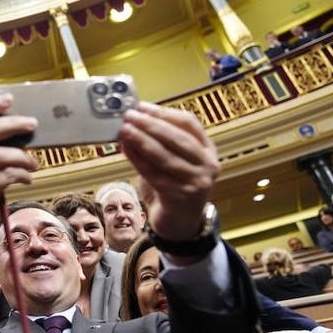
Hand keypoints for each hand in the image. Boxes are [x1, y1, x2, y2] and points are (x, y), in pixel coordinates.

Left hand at [119, 103, 219, 244]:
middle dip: (151, 124)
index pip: (189, 123)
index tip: (142, 106)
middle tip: (130, 116)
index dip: (164, 113)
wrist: (180, 225)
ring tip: (125, 130)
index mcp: (207, 150)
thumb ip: (159, 143)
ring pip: (166, 156)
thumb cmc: (173, 188)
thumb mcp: (172, 162)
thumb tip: (132, 122)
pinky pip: (154, 174)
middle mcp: (207, 165)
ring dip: (142, 140)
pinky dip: (138, 160)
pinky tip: (126, 149)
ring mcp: (197, 182)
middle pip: (178, 138)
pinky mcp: (181, 197)